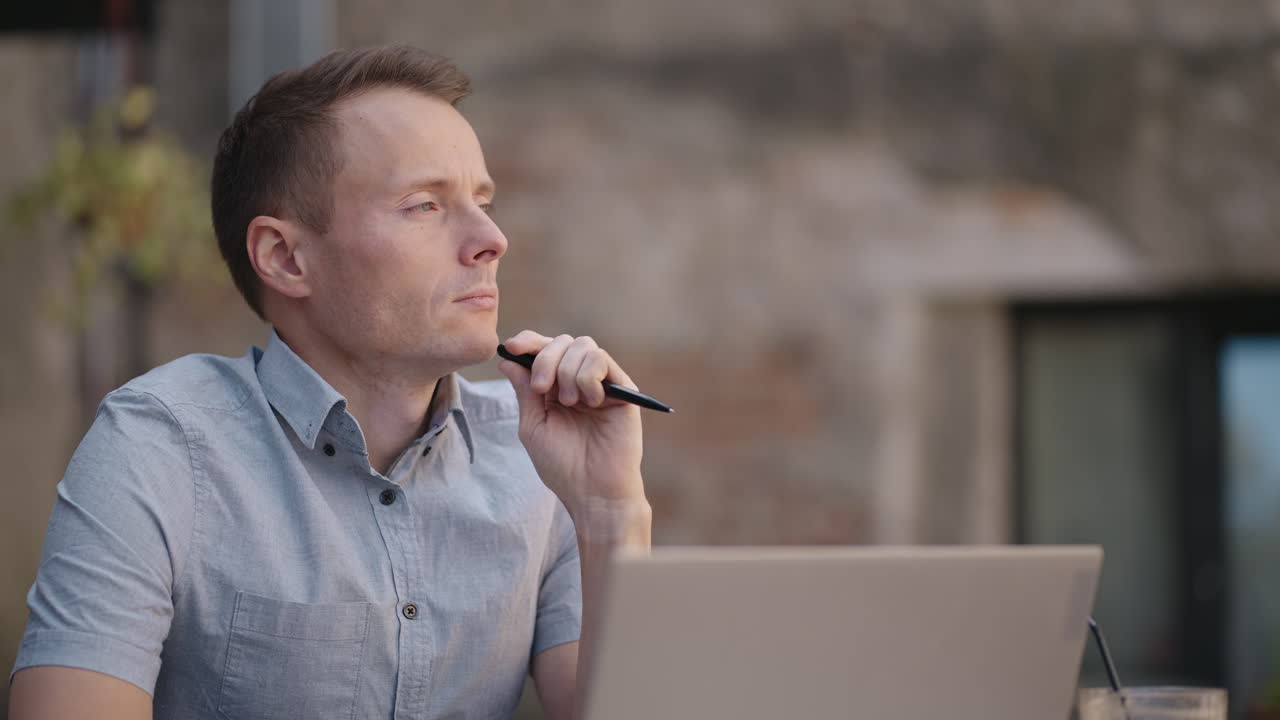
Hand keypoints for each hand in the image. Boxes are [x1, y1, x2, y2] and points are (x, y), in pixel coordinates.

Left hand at [496, 331, 644, 515]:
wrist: (593, 491)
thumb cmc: (563, 466)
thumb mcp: (534, 425)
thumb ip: (525, 391)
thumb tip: (507, 359)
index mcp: (555, 388)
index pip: (543, 350)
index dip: (528, 342)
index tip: (512, 348)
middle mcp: (579, 381)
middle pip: (562, 342)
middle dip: (545, 359)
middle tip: (541, 388)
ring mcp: (602, 384)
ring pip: (583, 346)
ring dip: (568, 370)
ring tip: (569, 403)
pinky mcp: (623, 390)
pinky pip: (602, 360)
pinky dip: (588, 376)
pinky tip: (589, 402)